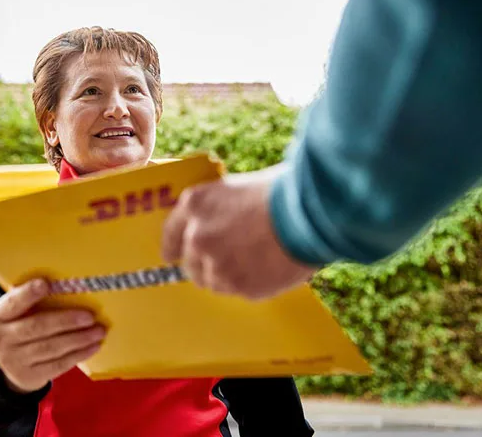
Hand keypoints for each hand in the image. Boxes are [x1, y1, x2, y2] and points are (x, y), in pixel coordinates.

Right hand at [0, 279, 104, 393]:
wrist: (7, 367)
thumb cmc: (19, 328)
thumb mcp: (15, 314)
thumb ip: (29, 301)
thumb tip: (64, 284)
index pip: (12, 303)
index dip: (28, 294)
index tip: (46, 283)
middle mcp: (3, 339)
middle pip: (37, 327)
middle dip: (65, 321)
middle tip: (89, 316)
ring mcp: (16, 361)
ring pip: (51, 348)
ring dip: (78, 339)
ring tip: (98, 330)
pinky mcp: (31, 376)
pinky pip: (58, 365)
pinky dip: (78, 355)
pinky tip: (93, 346)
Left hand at [161, 164, 316, 299]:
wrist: (311, 213)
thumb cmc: (281, 193)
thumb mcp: (237, 189)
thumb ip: (216, 211)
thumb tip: (212, 229)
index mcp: (195, 206)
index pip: (170, 233)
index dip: (172, 246)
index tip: (171, 256)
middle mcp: (198, 236)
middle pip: (190, 263)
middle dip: (206, 264)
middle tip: (229, 260)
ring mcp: (217, 265)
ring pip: (213, 281)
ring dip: (228, 276)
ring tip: (256, 261)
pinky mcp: (239, 286)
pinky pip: (238, 291)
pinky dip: (250, 284)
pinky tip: (269, 267)